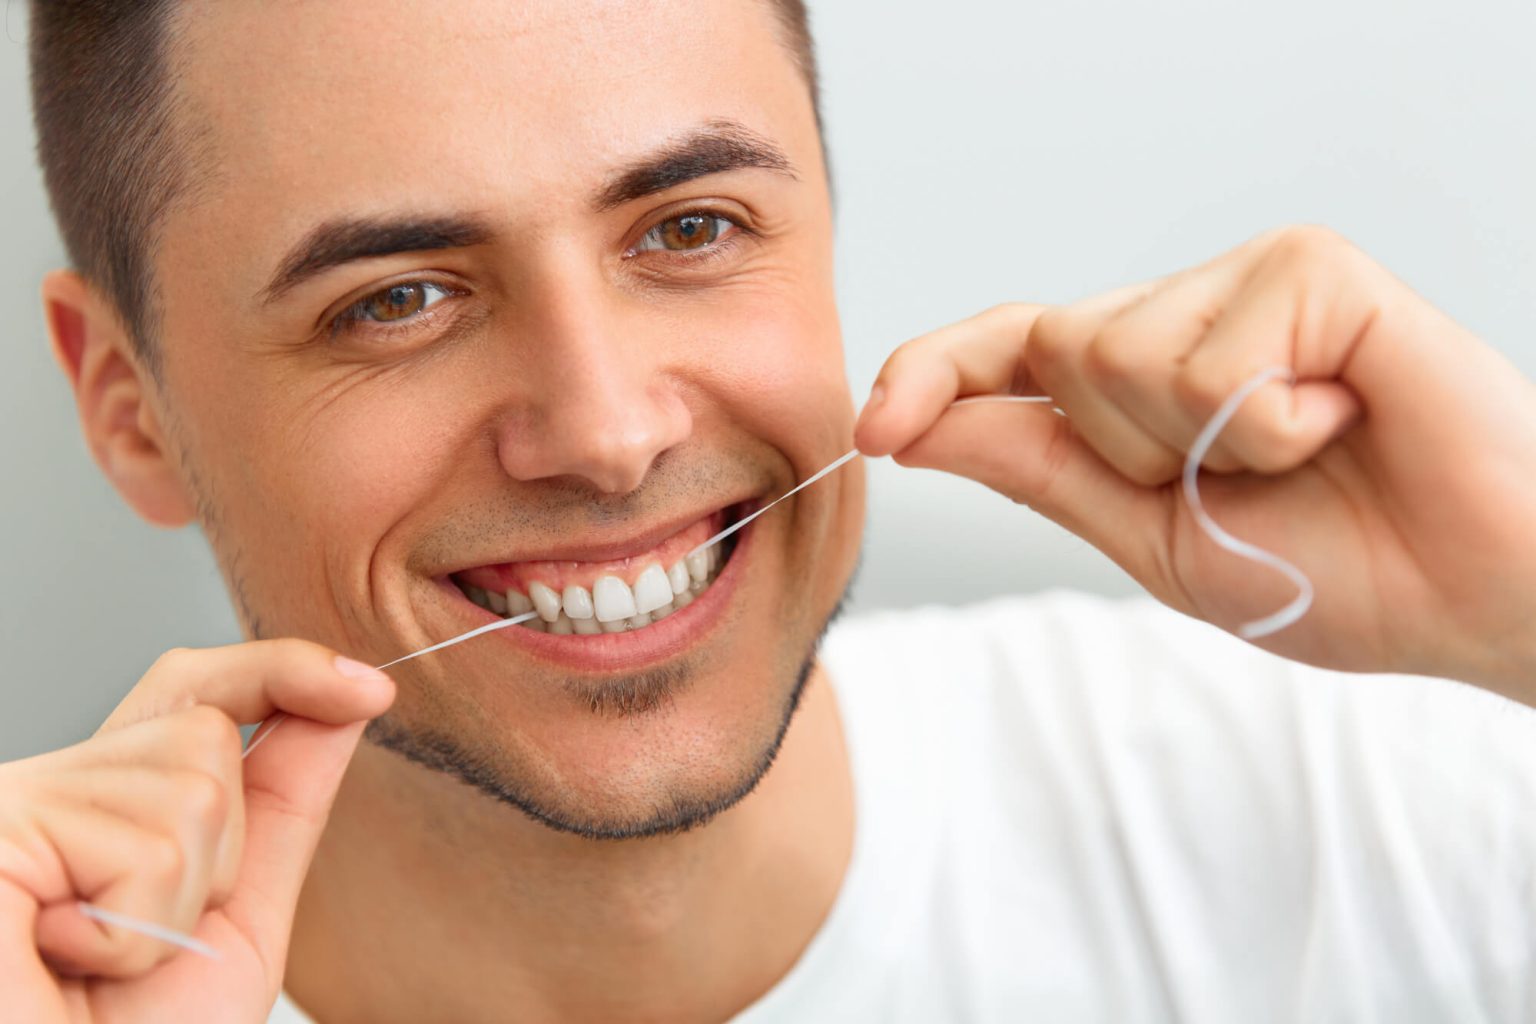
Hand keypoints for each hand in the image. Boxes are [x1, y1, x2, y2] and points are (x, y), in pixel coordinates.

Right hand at [0, 641, 393, 1021]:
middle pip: (204, 733)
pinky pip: (143, 848)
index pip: (195, 693)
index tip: (371, 688)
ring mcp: (16, 800)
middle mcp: (52, 786)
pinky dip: (131, 934)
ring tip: (95, 961)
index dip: (282, 672)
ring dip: (174, 906)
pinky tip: (62, 959)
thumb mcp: (236, 920)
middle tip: (140, 945)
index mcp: (108, 803)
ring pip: (191, 789)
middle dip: (220, 853)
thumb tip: (345, 699)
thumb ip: (284, 806)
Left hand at [855, 226, 1535, 698]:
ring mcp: (1247, 282)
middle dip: (1126, 450)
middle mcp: (1184, 316)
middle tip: (1238, 479)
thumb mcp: (1153, 537)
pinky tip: (1341, 418)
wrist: (1476, 594)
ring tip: (1304, 448)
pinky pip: (1210, 356)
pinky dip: (1270, 424)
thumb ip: (1039, 469)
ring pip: (1116, 350)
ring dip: (1200, 443)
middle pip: (1052, 349)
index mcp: (1141, 385)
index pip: (1009, 352)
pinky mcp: (1311, 267)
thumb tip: (914, 426)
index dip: (934, 377)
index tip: (874, 427)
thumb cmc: (1334, 567)